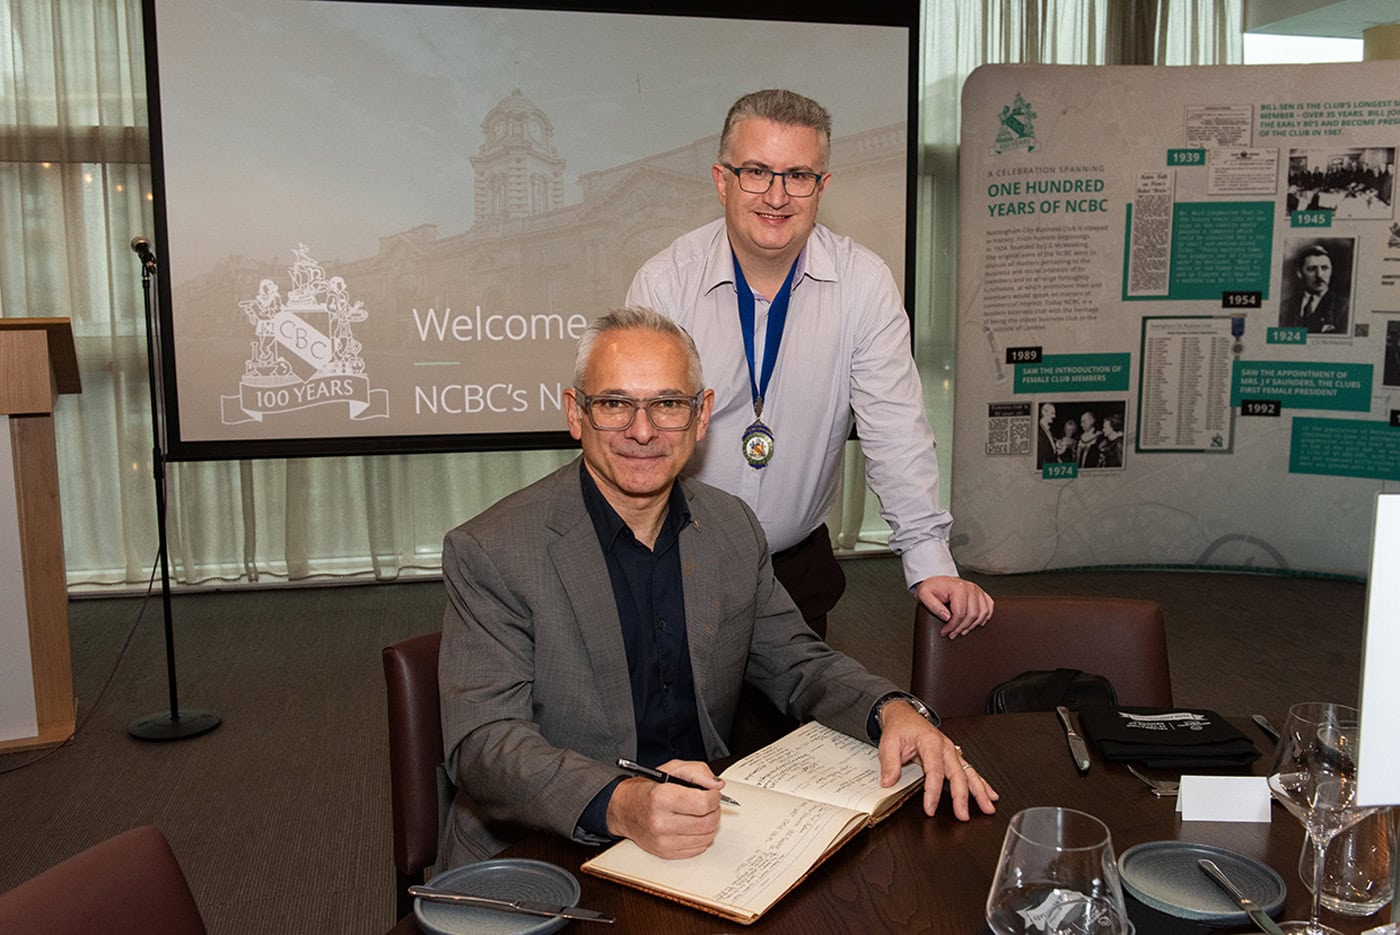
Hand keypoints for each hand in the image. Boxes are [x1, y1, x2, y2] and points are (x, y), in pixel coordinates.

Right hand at [604, 760, 723, 858]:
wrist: (625, 810)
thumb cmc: (648, 789)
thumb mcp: (672, 769)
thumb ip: (698, 772)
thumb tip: (717, 785)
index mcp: (661, 797)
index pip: (704, 803)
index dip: (714, 797)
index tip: (712, 793)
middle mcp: (660, 821)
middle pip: (707, 822)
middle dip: (714, 811)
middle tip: (708, 803)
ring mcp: (663, 840)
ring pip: (706, 837)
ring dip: (710, 825)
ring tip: (700, 814)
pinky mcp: (665, 853)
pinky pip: (698, 849)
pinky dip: (701, 837)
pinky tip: (693, 827)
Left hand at [876, 701, 998, 819]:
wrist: (904, 715)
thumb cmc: (899, 727)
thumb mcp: (888, 742)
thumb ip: (889, 763)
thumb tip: (889, 782)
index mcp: (930, 742)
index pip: (934, 771)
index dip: (933, 791)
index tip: (930, 808)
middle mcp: (945, 746)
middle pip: (957, 774)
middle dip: (962, 796)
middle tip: (962, 815)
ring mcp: (952, 751)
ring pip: (969, 772)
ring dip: (980, 791)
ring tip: (988, 807)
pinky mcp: (954, 756)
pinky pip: (970, 770)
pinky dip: (982, 783)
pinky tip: (990, 794)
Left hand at [914, 576, 992, 638]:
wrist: (935, 581)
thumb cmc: (931, 588)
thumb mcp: (924, 595)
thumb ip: (933, 606)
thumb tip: (947, 617)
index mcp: (958, 588)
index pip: (960, 613)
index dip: (952, 626)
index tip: (945, 632)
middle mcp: (970, 587)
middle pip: (972, 615)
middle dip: (962, 628)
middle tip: (953, 634)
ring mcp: (977, 590)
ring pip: (982, 613)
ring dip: (973, 625)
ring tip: (962, 630)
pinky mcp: (980, 593)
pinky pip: (989, 607)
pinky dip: (985, 617)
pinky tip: (978, 623)